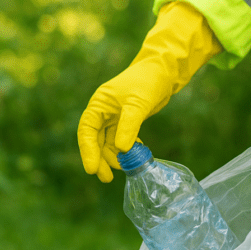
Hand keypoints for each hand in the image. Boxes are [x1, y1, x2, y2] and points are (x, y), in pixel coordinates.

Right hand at [77, 2, 221, 181]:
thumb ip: (129, 125)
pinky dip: (125, 150)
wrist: (164, 71)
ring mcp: (114, 116)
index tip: (91, 169)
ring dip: (113, 157)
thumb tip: (120, 149)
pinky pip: (121, 140)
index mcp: (99, 104)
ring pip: (108, 142)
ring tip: (124, 169)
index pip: (87, 130)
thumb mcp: (138, 104)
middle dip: (100, 159)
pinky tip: (133, 158)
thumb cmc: (148, 82)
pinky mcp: (126, 120)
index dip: (87, 151)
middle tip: (106, 178)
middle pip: (95, 140)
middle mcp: (103, 111)